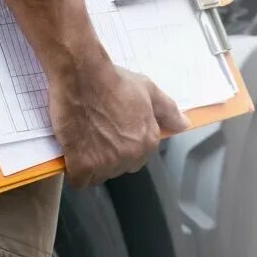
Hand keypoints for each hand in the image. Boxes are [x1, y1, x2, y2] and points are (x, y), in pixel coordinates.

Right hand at [48, 46, 190, 187]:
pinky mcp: (82, 164)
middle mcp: (130, 155)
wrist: (82, 76)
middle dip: (107, 158)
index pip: (137, 159)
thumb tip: (184, 125)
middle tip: (95, 136)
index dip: (122, 148)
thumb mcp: (148, 90)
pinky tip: (72, 157)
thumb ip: (168, 111)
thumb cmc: (113, 80)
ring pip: (99, 176)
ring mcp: (106, 162)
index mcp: (147, 141)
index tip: (111, 135)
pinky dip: (75, 172)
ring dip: (91, 165)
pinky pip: (80, 181)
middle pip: (117, 169)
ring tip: (82, 143)